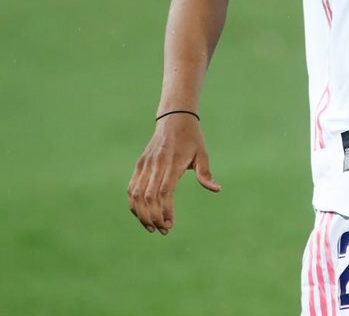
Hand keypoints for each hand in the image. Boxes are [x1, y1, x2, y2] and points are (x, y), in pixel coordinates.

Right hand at [127, 114, 221, 234]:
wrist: (174, 119)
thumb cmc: (192, 138)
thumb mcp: (202, 154)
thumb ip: (206, 173)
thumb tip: (216, 189)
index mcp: (172, 163)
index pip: (165, 192)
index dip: (165, 211)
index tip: (170, 225)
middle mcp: (156, 164)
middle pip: (148, 197)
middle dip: (153, 217)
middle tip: (162, 230)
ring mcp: (145, 164)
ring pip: (136, 194)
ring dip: (141, 214)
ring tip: (151, 227)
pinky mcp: (139, 165)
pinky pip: (132, 188)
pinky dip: (134, 204)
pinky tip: (141, 215)